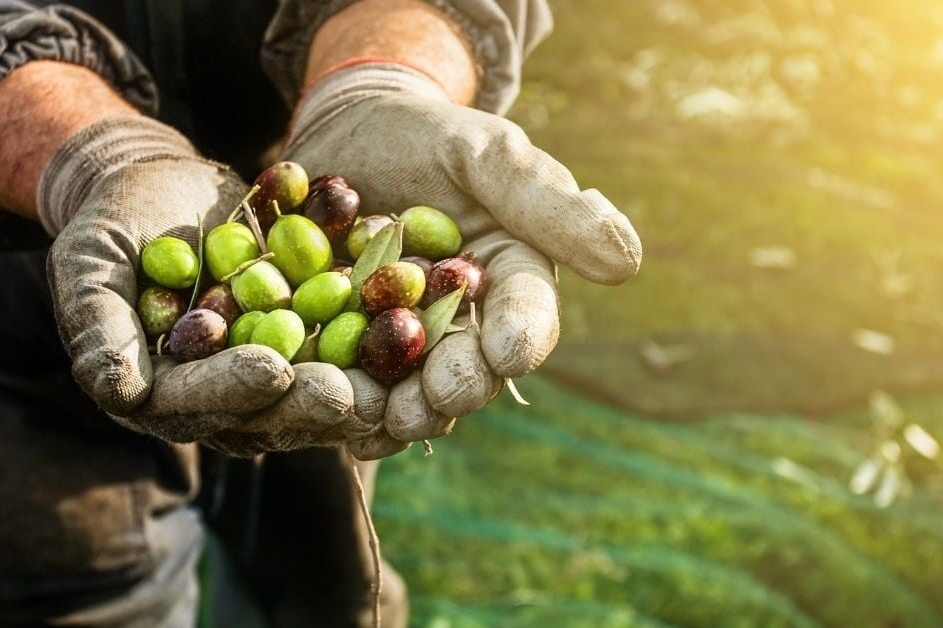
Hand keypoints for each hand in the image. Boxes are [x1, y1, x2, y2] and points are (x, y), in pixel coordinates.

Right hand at [43, 116, 378, 455]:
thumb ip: (98, 325)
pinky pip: (346, 347)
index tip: (270, 370)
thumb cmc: (112, 221)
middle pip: (267, 410)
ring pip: (316, 390)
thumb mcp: (90, 262)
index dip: (232, 389)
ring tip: (396, 377)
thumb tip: (116, 390)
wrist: (160, 185)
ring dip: (358, 386)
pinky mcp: (307, 342)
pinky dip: (380, 341)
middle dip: (308, 402)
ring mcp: (268, 371)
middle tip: (350, 392)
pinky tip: (419, 331)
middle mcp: (218, 395)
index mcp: (159, 391)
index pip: (196, 401)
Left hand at [283, 62, 642, 449]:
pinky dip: (342, 400)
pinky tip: (331, 416)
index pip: (527, 314)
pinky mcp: (346, 344)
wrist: (347, 133)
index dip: (521, 336)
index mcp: (509, 278)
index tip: (508, 354)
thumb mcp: (485, 152)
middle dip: (457, 388)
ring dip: (399, 410)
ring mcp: (402, 340)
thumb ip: (544, 202)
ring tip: (382, 420)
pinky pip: (349, 381)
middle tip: (439, 400)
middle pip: (469, 367)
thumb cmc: (427, 134)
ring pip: (409, 388)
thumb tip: (626, 262)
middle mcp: (463, 322)